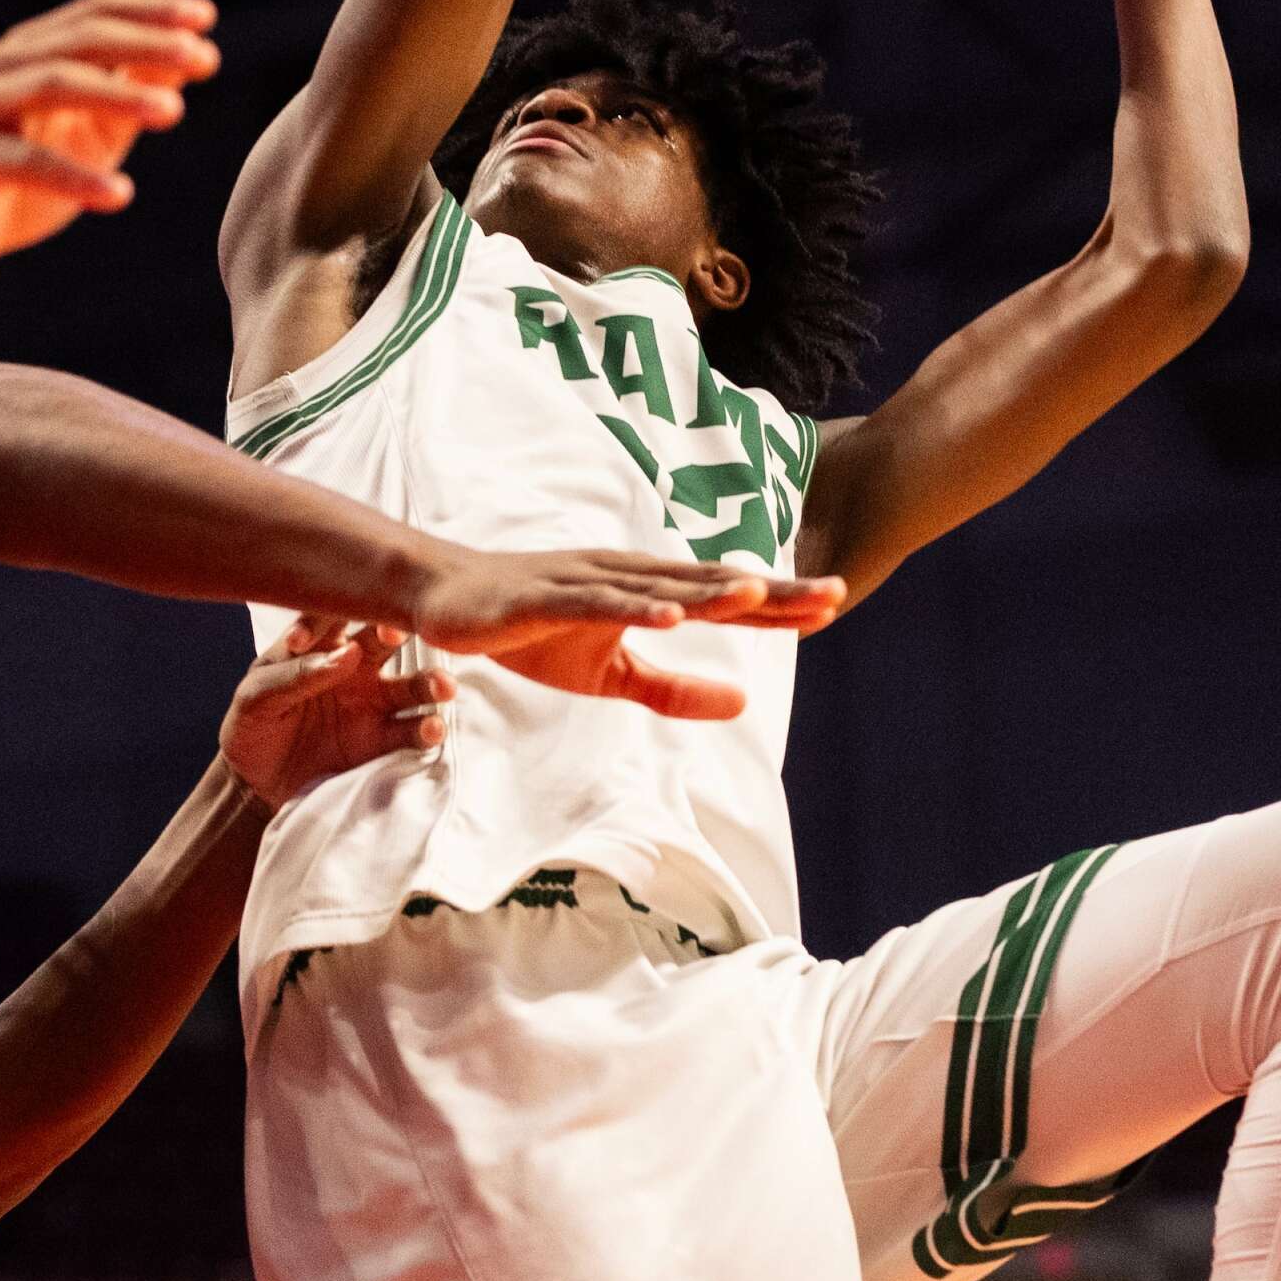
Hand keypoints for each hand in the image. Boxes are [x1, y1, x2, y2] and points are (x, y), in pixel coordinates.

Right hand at [0, 0, 220, 287]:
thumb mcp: (88, 132)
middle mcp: (0, 67)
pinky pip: (22, 162)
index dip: (149, 10)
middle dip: (144, 43)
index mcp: (30, 52)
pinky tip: (120, 195)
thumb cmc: (20, 178)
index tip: (205, 18)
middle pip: (78, 40)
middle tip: (201, 56)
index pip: (93, 13)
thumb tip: (191, 55)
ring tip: (174, 112)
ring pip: (50, 84)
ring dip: (117, 93)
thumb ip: (131, 93)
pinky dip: (73, 176)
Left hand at [223, 622, 457, 805]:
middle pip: (389, 641)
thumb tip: (346, 653)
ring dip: (431, 683)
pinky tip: (431, 729)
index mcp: (320, 646)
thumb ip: (295, 674)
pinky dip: (427, 730)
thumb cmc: (251, 727)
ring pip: (413, 684)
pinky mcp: (382, 741)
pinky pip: (412, 732)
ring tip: (443, 689)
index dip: (354, 608)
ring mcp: (373, 703)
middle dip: (400, 634)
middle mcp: (355, 667)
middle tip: (399, 636)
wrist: (255, 784)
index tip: (355, 620)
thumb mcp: (256, 698)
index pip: (343, 614)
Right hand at [402, 548, 844, 721]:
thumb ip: (673, 691)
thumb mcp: (609, 675)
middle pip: (707, 585)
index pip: (723, 600)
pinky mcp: (547, 596)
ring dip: (708, 591)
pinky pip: (598, 602)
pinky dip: (635, 605)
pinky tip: (671, 612)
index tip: (833, 607)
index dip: (777, 604)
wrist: (447, 601)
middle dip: (768, 591)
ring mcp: (587, 582)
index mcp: (646, 591)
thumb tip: (743, 704)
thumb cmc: (531, 631)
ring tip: (759, 593)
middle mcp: (627, 576)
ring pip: (659, 587)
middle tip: (831, 592)